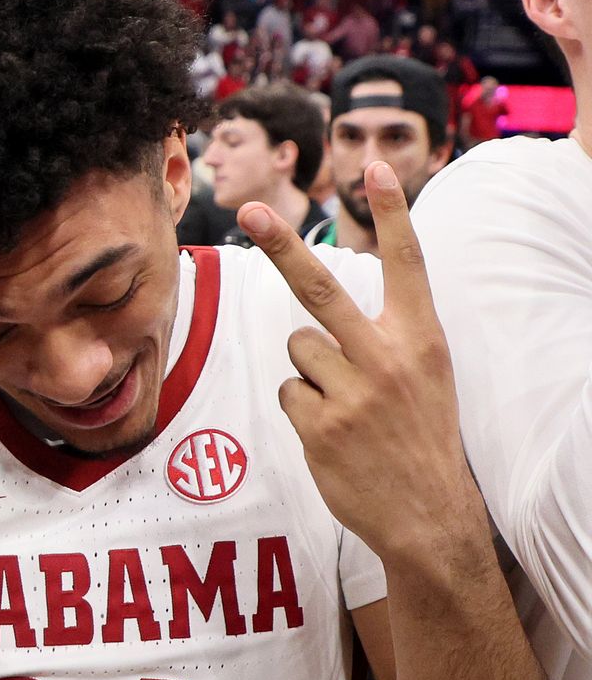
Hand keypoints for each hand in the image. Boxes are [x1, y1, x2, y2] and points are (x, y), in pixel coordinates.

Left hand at [237, 162, 472, 558]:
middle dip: (281, 245)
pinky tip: (334, 431)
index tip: (375, 165)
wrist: (430, 514)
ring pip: (297, 347)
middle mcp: (388, 358)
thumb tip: (329, 298)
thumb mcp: (426, 373)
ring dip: (311, 369)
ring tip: (346, 403)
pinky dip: (303, 407)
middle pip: (321, 288)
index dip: (392, 212)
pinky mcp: (320, 425)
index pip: (407, 263)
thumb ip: (388, 331)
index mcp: (422, 339)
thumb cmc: (421, 435)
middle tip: (250, 209)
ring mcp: (352, 392)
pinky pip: (289, 391)